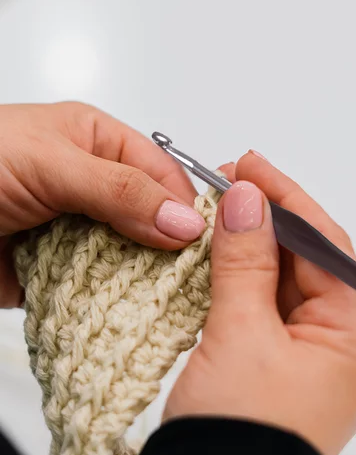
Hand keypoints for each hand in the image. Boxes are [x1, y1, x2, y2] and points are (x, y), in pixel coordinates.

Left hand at [0, 102, 204, 307]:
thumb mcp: (52, 164)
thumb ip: (121, 192)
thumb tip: (185, 222)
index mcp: (101, 144)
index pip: (164, 175)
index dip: (186, 206)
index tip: (204, 244)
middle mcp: (99, 187)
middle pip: (155, 219)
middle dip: (170, 248)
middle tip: (191, 280)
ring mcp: (83, 228)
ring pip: (133, 254)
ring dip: (143, 276)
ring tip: (165, 301)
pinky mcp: (66, 265)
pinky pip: (103, 282)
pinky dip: (114, 297)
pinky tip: (128, 310)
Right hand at [164, 152, 355, 454]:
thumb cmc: (235, 433)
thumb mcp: (238, 335)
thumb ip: (244, 262)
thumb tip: (246, 198)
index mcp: (352, 341)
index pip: (327, 249)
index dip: (289, 201)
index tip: (253, 167)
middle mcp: (342, 346)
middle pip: (309, 262)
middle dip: (270, 221)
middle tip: (231, 183)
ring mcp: (312, 355)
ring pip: (286, 282)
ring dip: (255, 247)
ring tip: (222, 212)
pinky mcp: (283, 362)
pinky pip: (270, 305)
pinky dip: (247, 278)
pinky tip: (224, 254)